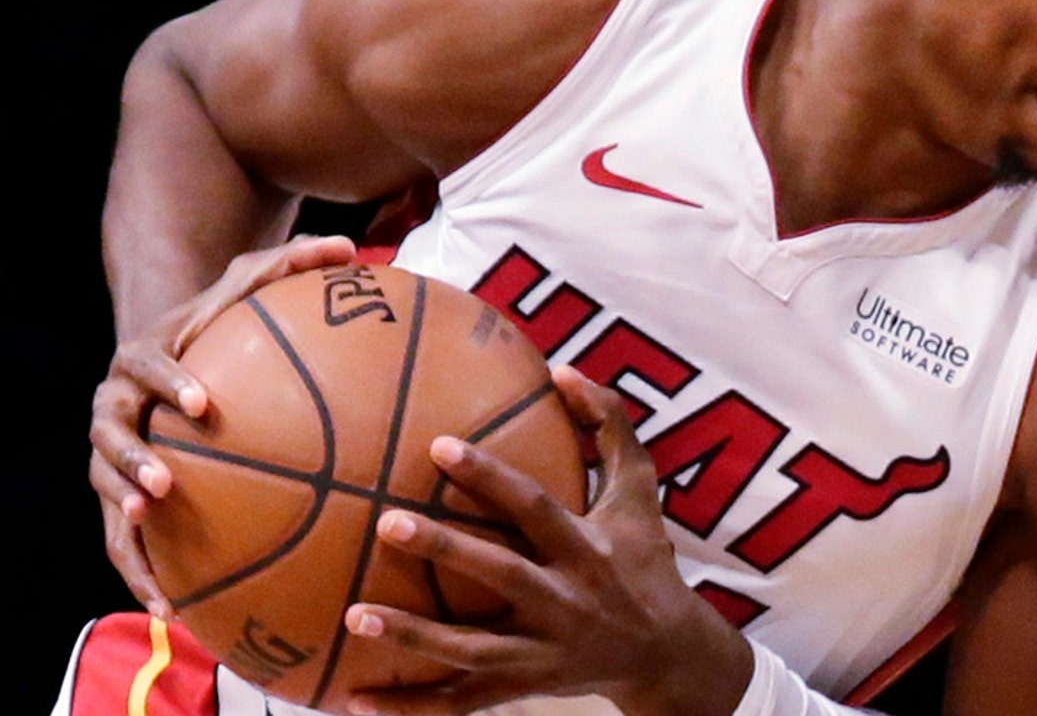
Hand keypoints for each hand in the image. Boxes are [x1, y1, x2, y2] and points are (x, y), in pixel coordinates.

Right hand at [89, 234, 356, 616]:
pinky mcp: (118, 497)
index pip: (151, 365)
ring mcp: (111, 454)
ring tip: (153, 547)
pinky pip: (125, 543)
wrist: (170, 354)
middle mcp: (117, 406)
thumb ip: (290, 264)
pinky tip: (175, 612)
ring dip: (125, 523)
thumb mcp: (248, 287)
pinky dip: (142, 575)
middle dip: (132, 460)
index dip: (172, 382)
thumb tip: (349, 247)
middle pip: (110, 435)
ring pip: (106, 492)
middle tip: (164, 484)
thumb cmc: (220, 321)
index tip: (203, 403)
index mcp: (144, 358)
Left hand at [345, 366, 753, 715]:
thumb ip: (609, 426)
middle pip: (501, 575)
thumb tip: (562, 370)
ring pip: (473, 648)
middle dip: (446, 550)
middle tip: (387, 522)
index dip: (490, 477)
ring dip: (414, 636)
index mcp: (588, 548)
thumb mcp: (639, 491)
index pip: (535, 508)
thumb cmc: (644, 556)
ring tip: (354, 615)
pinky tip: (354, 701)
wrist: (668, 653)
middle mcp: (566, 599)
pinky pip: (461, 701)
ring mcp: (543, 651)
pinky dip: (411, 707)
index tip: (438, 446)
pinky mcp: (524, 687)